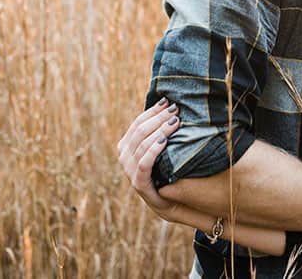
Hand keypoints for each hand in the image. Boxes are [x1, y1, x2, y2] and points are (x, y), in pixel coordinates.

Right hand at [116, 98, 182, 218]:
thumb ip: (157, 130)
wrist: (170, 200)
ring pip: (142, 144)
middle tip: (176, 110)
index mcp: (126, 144)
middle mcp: (124, 156)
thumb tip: (169, 104)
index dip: (153, 111)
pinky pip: (144, 163)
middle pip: (140, 131)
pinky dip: (153, 150)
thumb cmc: (166, 169)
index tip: (168, 101)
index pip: (138, 122)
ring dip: (160, 130)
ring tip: (176, 122)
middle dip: (159, 118)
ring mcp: (129, 170)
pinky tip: (164, 141)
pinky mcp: (138, 183)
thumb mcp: (159, 148)